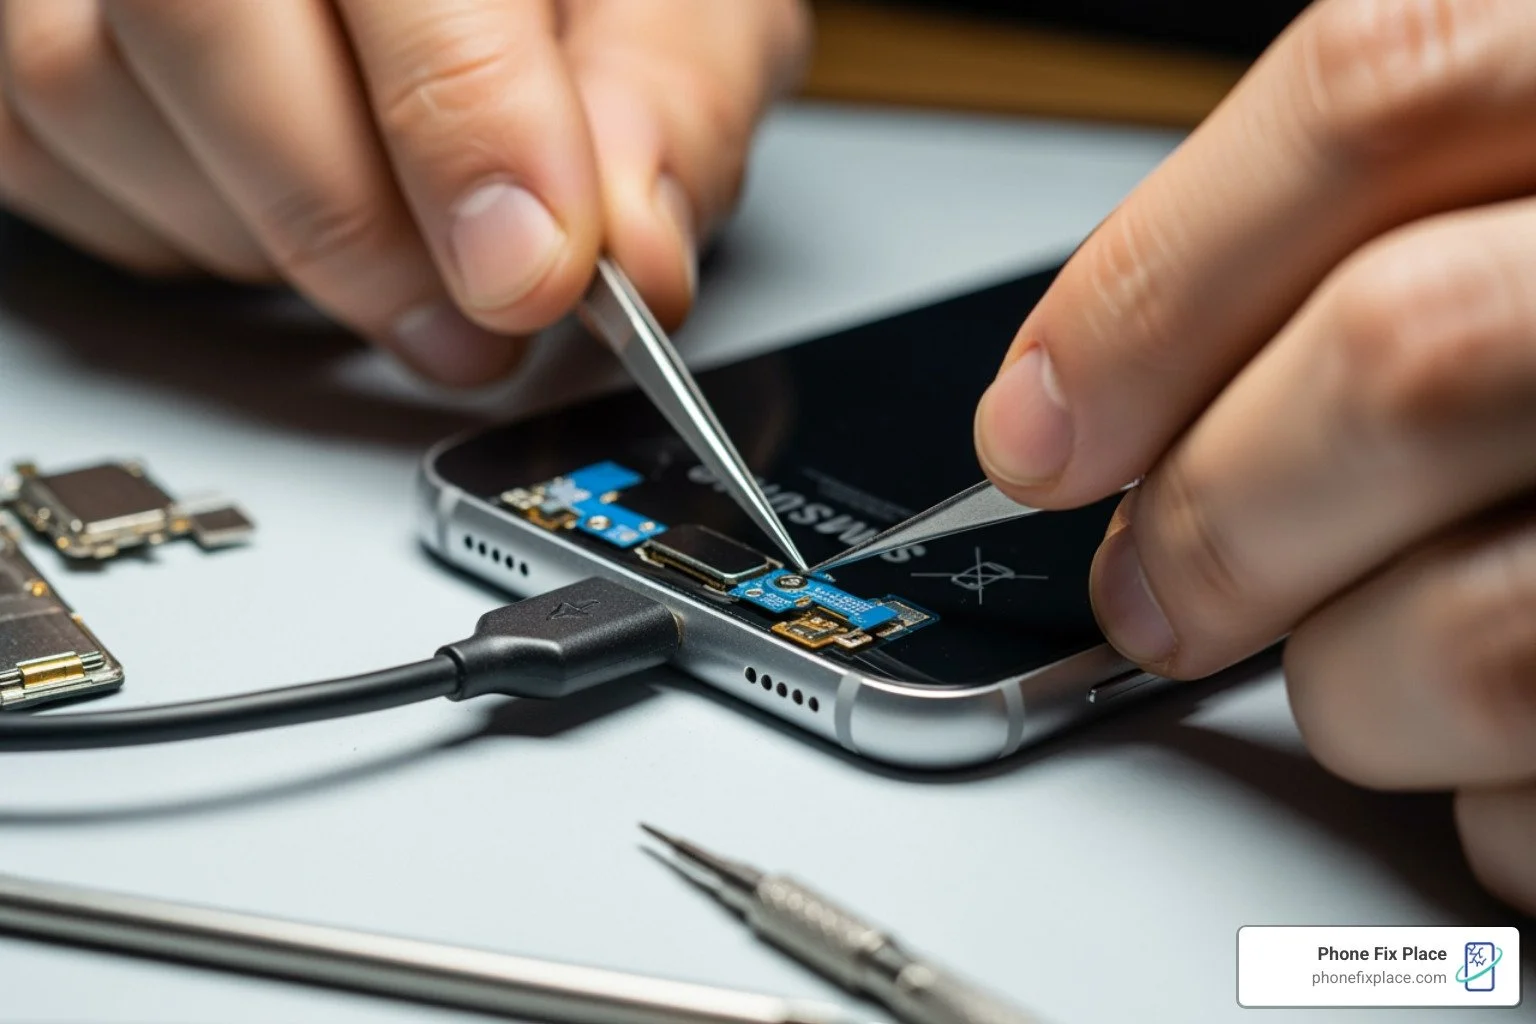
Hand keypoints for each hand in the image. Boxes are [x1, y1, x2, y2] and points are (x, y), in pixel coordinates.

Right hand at [0, 0, 806, 384]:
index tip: (534, 270)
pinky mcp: (33, 25)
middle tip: (477, 323)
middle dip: (349, 221)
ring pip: (88, 91)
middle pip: (196, 18)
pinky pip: (43, 151)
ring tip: (402, 265)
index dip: (462, 126)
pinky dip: (181, 230)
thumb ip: (667, 96)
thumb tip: (633, 243)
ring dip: (267, 239)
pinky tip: (292, 219)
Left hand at [974, 0, 1535, 912]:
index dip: (1153, 282)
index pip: (1383, 93)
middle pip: (1406, 361)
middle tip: (1148, 585)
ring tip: (1363, 663)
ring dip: (1349, 685)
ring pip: (1471, 635)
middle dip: (1213, 514)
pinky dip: (1494, 807)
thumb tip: (1080, 389)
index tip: (1037, 425)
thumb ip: (1369, 233)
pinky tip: (1520, 735)